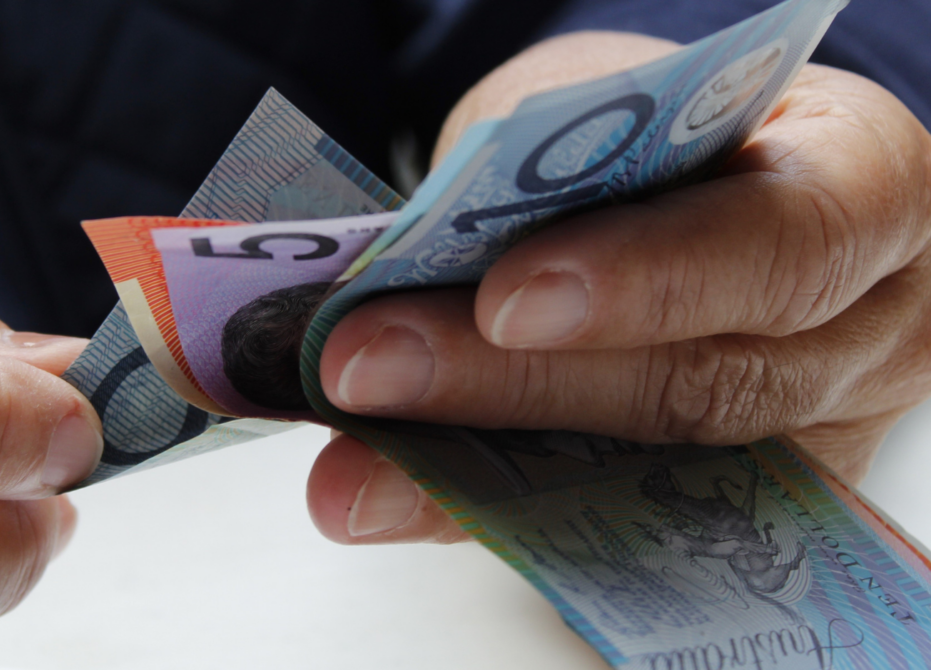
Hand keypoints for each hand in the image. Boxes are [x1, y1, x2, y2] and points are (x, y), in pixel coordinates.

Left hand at [307, 32, 930, 544]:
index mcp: (867, 191)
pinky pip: (609, 525)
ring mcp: (808, 439)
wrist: (703, 178)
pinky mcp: (730, 507)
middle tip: (362, 369)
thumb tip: (401, 271)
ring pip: (643, 482)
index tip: (506, 299)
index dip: (651, 278)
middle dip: (515, 386)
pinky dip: (489, 510)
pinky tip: (394, 496)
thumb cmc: (669, 129)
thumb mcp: (609, 100)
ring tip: (352, 465)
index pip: (790, 243)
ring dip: (474, 475)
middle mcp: (863, 334)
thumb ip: (542, 176)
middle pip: (704, 386)